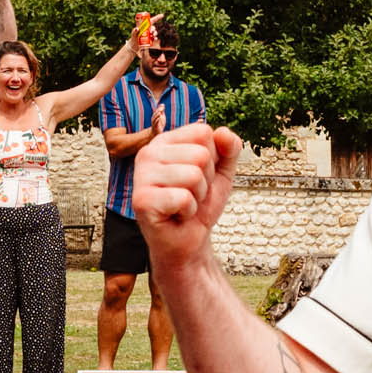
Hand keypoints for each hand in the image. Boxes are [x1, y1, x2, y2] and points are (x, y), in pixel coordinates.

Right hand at [133, 122, 241, 269]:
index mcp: (164, 141)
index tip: (199, 176)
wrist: (189, 240)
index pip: (203, 132)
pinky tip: (176, 215)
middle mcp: (148, 154)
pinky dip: (188, 211)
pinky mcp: (142, 200)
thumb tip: (222, 132)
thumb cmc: (200, 205)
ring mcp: (141, 176)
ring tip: (184, 204)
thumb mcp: (222, 172)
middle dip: (206, 180)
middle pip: (200, 154)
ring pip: (193, 175)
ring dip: (197, 197)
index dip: (213, 158)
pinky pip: (184, 198)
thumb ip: (229, 148)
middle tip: (191, 194)